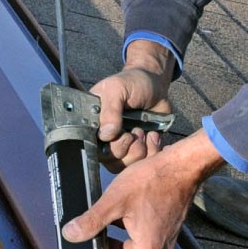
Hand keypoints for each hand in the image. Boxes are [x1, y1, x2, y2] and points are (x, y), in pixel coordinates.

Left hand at [62, 130, 225, 248]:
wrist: (181, 166)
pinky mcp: (164, 226)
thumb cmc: (153, 182)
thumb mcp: (115, 200)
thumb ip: (92, 220)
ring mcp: (163, 238)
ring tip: (98, 239)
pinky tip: (113, 224)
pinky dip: (127, 239)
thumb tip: (70, 234)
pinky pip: (144, 242)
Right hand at [89, 40, 175, 169]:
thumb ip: (110, 110)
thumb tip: (106, 135)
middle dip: (127, 146)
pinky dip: (152, 150)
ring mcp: (124, 146)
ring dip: (140, 149)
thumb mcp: (117, 88)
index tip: (122, 133)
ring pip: (127, 165)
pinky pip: (144, 162)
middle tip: (135, 129)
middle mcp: (106, 139)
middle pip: (111, 161)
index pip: (92, 148)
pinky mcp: (141, 149)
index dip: (108, 147)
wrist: (155, 84)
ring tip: (143, 131)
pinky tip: (153, 135)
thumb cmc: (132, 83)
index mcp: (94, 125)